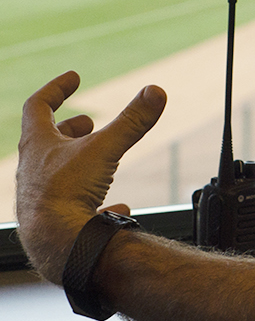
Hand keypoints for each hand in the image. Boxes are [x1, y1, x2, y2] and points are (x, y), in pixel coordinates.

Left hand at [16, 72, 164, 284]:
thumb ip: (132, 121)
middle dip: (69, 128)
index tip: (74, 78)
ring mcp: (40, 196)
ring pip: (57, 171)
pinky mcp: (54, 220)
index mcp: (38, 145)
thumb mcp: (105, 149)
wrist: (55, 242)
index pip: (39, 106)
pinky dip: (97, 201)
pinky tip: (118, 205)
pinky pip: (74, 207)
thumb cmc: (67, 193)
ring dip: (80, 162)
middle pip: (46, 140)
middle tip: (86, 121)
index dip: (57, 89)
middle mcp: (33, 169)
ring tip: (103, 160)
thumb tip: (155, 92)